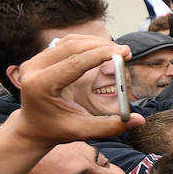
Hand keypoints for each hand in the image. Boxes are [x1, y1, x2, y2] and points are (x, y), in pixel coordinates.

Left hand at [10, 35, 144, 145]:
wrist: (33, 128)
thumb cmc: (57, 130)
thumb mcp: (84, 131)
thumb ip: (111, 126)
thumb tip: (140, 120)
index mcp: (41, 85)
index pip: (74, 63)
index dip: (100, 55)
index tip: (123, 53)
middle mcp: (33, 69)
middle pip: (71, 47)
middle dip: (101, 46)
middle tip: (126, 51)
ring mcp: (34, 61)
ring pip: (68, 42)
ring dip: (94, 43)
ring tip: (116, 50)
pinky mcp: (39, 58)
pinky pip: (64, 44)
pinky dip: (85, 44)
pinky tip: (101, 49)